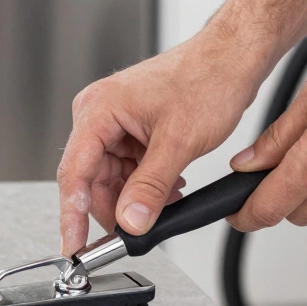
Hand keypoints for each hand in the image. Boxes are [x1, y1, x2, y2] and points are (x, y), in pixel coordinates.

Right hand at [57, 23, 269, 254]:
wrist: (233, 57)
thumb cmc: (208, 78)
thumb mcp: (178, 142)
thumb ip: (150, 187)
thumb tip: (130, 222)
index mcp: (98, 110)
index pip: (74, 174)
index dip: (72, 216)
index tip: (76, 247)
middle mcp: (99, 114)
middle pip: (91, 179)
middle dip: (115, 208)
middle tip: (135, 234)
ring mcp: (115, 121)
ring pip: (111, 177)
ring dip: (135, 197)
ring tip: (165, 205)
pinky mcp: (131, 128)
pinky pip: (128, 167)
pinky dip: (145, 184)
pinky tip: (168, 189)